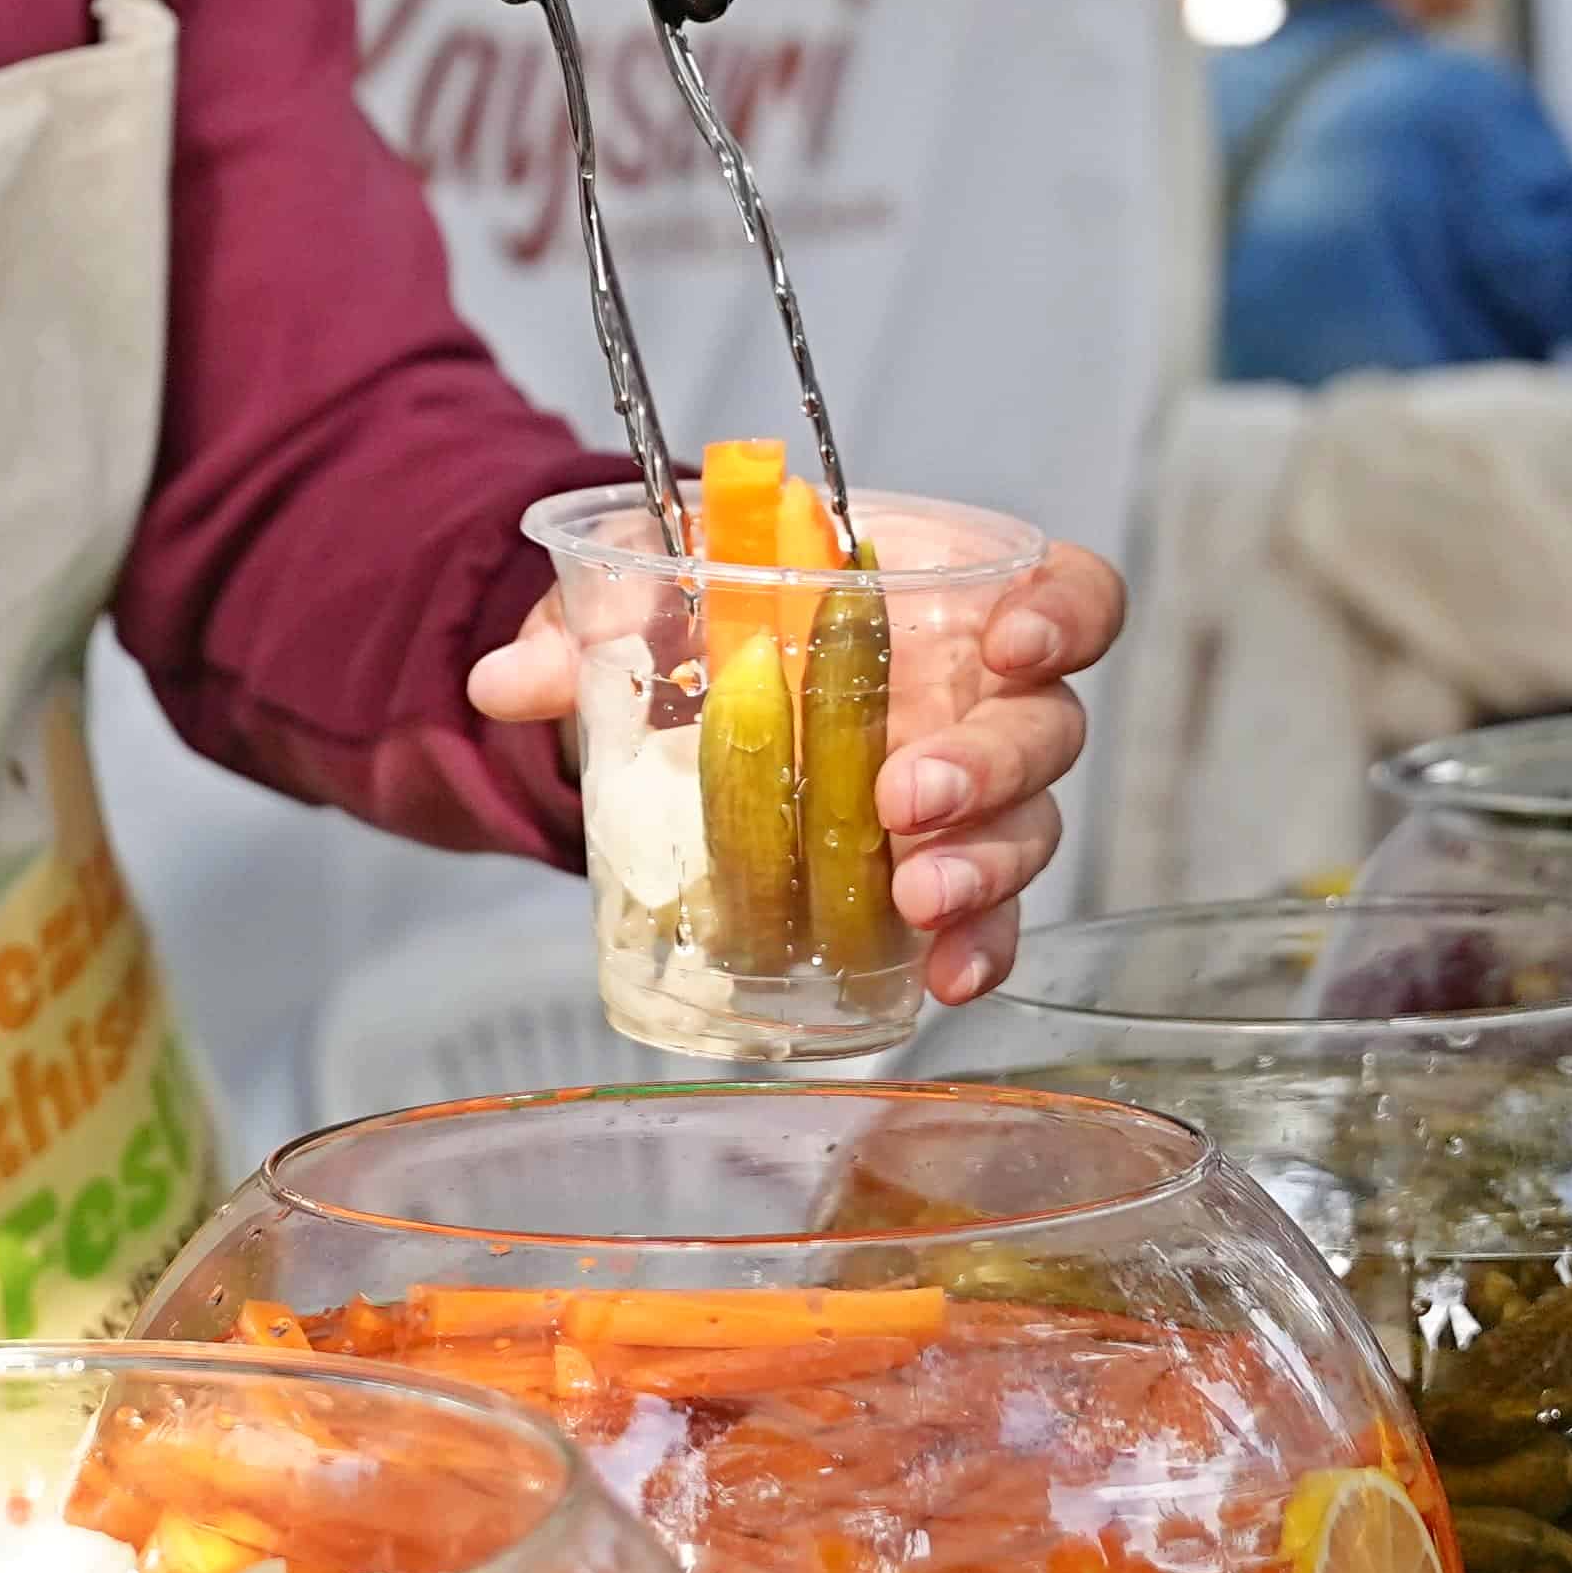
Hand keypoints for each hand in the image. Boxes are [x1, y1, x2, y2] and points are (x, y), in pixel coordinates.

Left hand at [468, 539, 1128, 1005]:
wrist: (688, 704)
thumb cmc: (712, 623)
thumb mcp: (647, 601)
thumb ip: (586, 624)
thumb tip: (504, 679)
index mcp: (946, 600)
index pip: (1067, 594)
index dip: (1060, 617)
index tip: (1004, 643)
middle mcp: (982, 700)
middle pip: (1047, 729)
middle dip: (987, 767)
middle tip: (899, 799)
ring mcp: (971, 799)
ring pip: (1029, 831)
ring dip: (981, 868)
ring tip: (911, 898)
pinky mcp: (940, 879)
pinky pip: (990, 920)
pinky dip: (976, 949)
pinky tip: (939, 978)